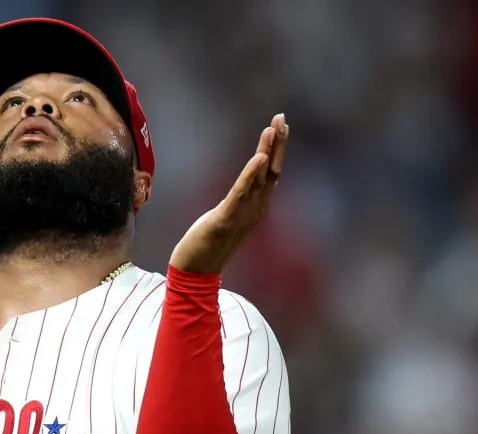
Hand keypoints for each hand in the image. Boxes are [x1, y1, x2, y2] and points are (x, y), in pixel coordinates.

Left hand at [169, 114, 288, 273]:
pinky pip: (242, 194)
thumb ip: (239, 201)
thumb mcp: (227, 217)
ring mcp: (243, 216)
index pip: (272, 174)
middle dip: (278, 144)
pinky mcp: (225, 220)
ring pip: (261, 179)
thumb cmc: (208, 244)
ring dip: (267, 153)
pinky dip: (251, 175)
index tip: (280, 126)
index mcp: (256, 208)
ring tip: (272, 130)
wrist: (195, 271)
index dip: (277, 150)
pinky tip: (258, 158)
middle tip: (282, 119)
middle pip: (272, 172)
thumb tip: (246, 185)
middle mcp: (255, 210)